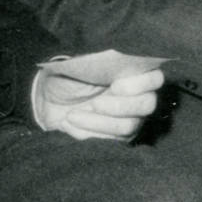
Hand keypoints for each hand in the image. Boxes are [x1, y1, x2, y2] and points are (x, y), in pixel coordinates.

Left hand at [33, 51, 164, 141]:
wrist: (46, 97)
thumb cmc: (66, 75)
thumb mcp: (80, 64)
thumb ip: (101, 63)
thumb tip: (113, 60)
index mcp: (131, 72)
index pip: (155, 78)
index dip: (140, 84)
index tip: (115, 85)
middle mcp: (136, 95)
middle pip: (148, 105)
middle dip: (120, 106)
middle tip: (94, 104)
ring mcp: (129, 118)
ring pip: (128, 126)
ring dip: (99, 122)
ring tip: (73, 114)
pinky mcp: (116, 137)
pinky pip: (110, 141)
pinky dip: (88, 132)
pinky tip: (69, 122)